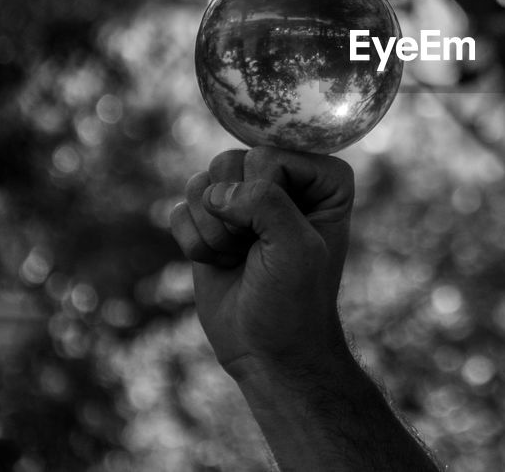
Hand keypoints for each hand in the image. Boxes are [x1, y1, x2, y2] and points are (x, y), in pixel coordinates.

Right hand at [169, 146, 355, 379]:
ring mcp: (244, 199)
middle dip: (235, 215)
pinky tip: (219, 264)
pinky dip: (193, 242)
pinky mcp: (210, 221)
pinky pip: (181, 208)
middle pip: (232, 161)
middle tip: (255, 249)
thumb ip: (265, 202)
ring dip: (213, 230)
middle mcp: (284, 180)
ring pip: (202, 181)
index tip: (284, 234)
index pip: (271, 153)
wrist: (267, 351)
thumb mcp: (296, 246)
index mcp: (324, 179)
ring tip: (239, 257)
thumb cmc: (294, 300)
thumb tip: (213, 191)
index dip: (267, 194)